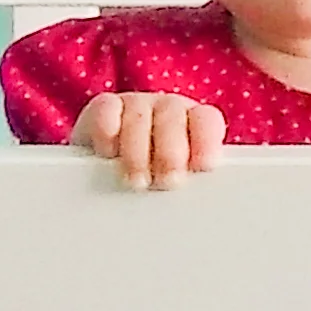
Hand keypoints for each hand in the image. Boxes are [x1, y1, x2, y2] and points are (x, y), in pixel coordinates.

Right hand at [73, 91, 225, 189]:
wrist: (107, 169)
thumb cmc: (152, 179)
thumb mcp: (176, 181)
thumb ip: (188, 183)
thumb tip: (198, 205)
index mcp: (194, 123)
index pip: (206, 120)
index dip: (206, 141)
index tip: (204, 166)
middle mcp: (167, 110)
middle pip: (172, 120)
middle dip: (170, 154)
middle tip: (167, 182)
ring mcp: (135, 105)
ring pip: (139, 118)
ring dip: (138, 153)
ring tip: (137, 182)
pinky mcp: (103, 108)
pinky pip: (107, 110)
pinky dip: (108, 131)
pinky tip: (108, 153)